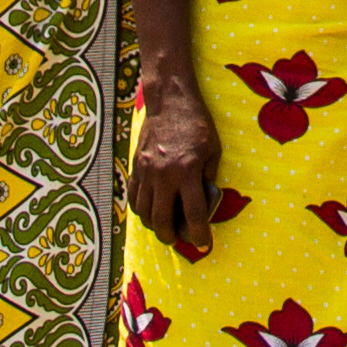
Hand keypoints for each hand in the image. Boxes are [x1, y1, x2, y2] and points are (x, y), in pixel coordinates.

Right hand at [126, 85, 222, 260]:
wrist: (169, 102)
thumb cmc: (197, 125)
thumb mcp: (212, 151)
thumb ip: (208, 178)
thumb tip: (205, 204)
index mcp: (188, 171)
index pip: (193, 213)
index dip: (199, 234)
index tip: (204, 244)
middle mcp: (164, 175)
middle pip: (162, 219)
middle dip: (170, 236)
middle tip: (178, 239)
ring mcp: (146, 171)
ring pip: (144, 212)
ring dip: (154, 225)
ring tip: (164, 227)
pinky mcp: (136, 166)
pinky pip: (134, 197)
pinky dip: (141, 209)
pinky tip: (150, 211)